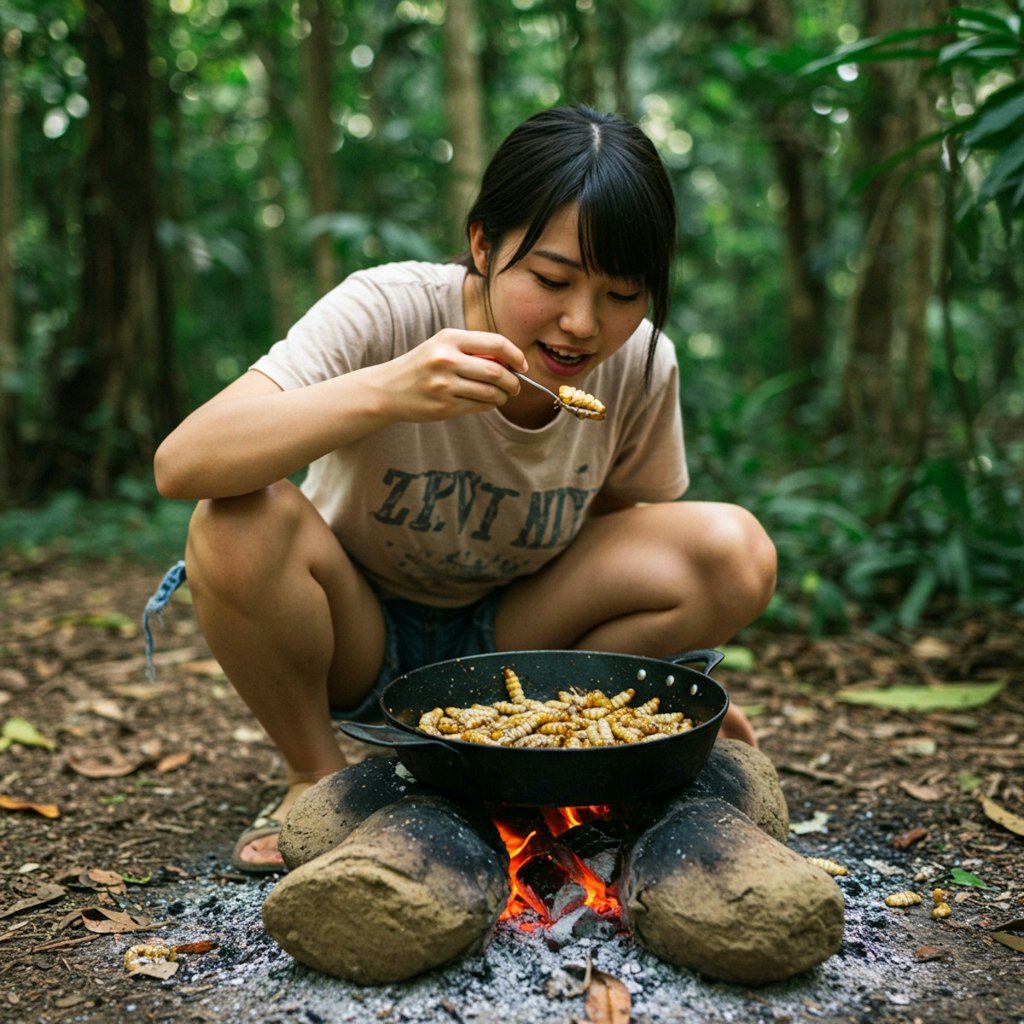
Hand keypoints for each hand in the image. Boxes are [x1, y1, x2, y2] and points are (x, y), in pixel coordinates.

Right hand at [370, 329, 527, 421]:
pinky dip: (490, 406)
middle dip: (513, 382)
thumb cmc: (422, 366)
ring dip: (502, 396)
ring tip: (502, 395)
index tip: (522, 365)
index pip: (496, 343)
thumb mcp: (442, 346)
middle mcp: (447, 359)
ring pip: (490, 392)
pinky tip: (487, 403)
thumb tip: (511, 363)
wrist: (388, 389)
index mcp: (449, 338)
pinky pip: (479, 407)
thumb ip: (473, 350)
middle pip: (496, 371)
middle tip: (516, 386)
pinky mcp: (443, 407)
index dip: (515, 355)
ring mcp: (444, 385)